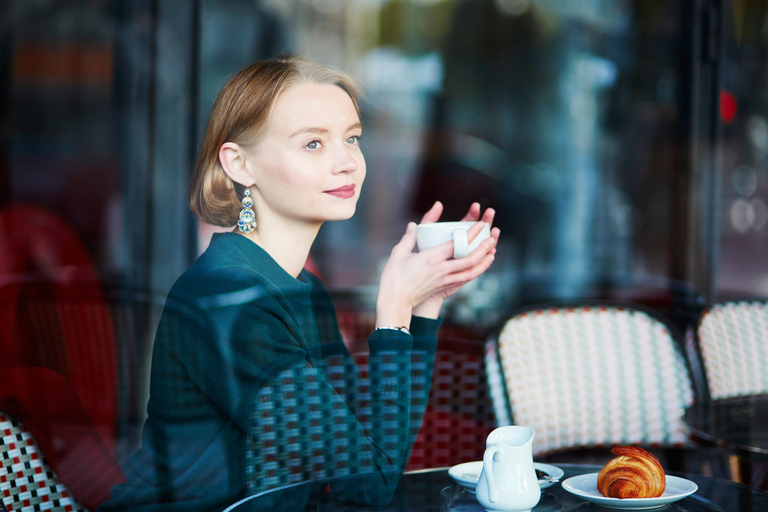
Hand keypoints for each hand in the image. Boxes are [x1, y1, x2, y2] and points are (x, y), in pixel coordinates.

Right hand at [375, 202, 499, 325]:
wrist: (395, 302)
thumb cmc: (394, 277)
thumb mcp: (398, 253)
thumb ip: (409, 237)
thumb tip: (413, 225)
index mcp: (431, 258)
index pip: (456, 244)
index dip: (470, 234)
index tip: (479, 224)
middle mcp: (441, 270)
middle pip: (469, 258)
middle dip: (483, 248)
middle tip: (492, 237)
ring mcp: (444, 280)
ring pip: (471, 271)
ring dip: (484, 261)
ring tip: (492, 252)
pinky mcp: (444, 287)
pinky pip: (465, 278)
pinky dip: (476, 271)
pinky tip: (480, 267)